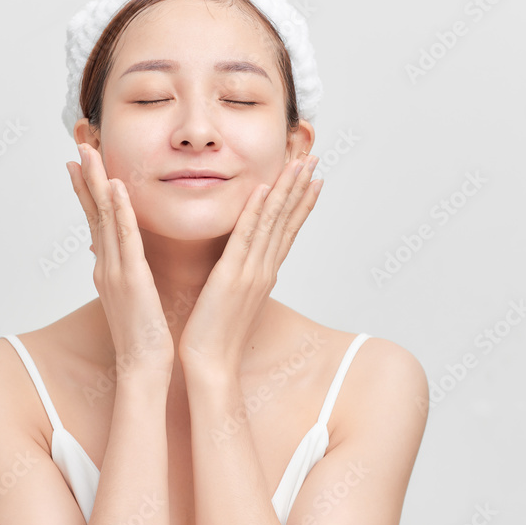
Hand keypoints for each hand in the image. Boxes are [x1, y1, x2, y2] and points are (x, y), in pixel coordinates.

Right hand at [66, 143, 173, 375]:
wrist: (144, 367)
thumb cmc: (144, 335)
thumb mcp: (132, 298)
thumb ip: (129, 274)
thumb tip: (128, 260)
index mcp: (109, 268)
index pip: (96, 221)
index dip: (87, 191)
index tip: (79, 164)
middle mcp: (106, 265)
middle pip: (92, 213)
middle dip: (85, 178)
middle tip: (78, 146)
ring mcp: (115, 270)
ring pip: (103, 218)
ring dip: (96, 183)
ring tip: (89, 154)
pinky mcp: (131, 278)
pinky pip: (124, 238)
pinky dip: (119, 211)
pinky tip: (116, 188)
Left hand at [178, 154, 323, 374]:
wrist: (211, 365)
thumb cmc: (216, 336)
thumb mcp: (234, 300)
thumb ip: (241, 278)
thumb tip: (244, 267)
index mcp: (264, 274)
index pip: (287, 231)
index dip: (301, 204)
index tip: (314, 180)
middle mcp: (264, 269)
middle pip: (287, 221)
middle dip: (301, 187)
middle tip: (314, 159)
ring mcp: (251, 272)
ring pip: (273, 223)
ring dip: (286, 190)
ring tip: (299, 164)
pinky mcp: (231, 276)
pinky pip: (245, 237)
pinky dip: (255, 212)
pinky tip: (262, 190)